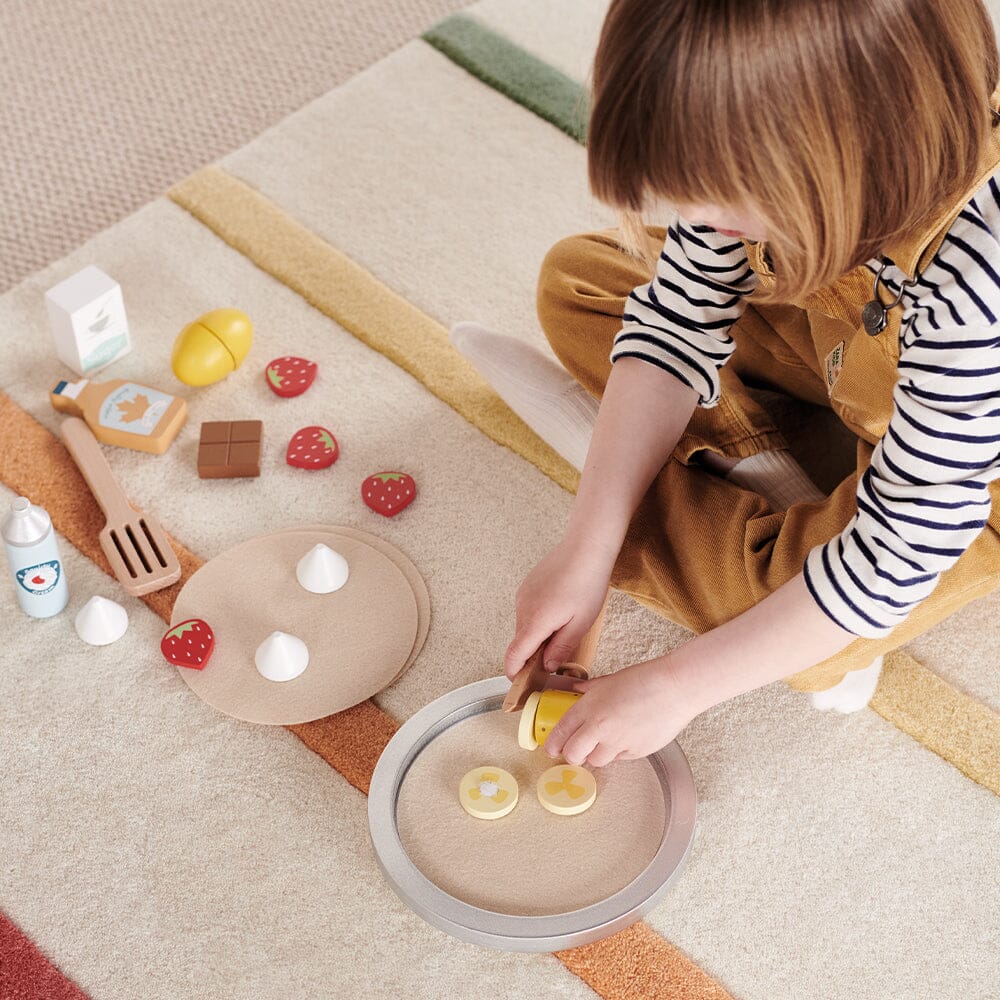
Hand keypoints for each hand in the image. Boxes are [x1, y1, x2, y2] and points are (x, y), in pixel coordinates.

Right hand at [504, 534, 615, 678]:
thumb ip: (561, 648)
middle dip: (534, 654)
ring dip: (539, 635)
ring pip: (525, 626)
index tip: (519, 684)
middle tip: (557, 658)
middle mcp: (523, 608)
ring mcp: (523, 595)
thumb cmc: (588, 582)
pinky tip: (561, 610)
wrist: (585, 547)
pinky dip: (540, 619)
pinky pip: (528, 611)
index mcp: (535, 621)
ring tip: (566, 627)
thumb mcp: (581, 623)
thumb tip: (548, 666)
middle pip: (521, 642)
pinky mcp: (527, 586)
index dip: (514, 673)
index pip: (514, 655)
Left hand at [543, 658, 694, 767]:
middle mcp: (600, 728)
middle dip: (572, 755)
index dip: (553, 744)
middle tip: (575, 750)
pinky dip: (619, 751)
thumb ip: (588, 690)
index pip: (561, 733)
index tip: (551, 748)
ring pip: (597, 761)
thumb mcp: (609, 680)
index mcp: (589, 707)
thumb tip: (575, 691)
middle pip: (573, 755)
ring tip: (605, 739)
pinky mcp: (636, 753)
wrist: (674, 688)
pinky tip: (627, 735)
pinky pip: (620, 758)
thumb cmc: (644, 679)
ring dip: (597, 754)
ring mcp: (618, 743)